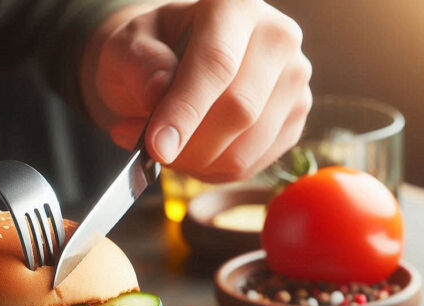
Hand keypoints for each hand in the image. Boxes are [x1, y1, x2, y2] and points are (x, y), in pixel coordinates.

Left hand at [83, 0, 311, 182]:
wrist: (175, 62)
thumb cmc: (151, 53)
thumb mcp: (127, 48)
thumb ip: (140, 66)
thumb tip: (157, 96)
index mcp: (234, 7)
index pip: (217, 64)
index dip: (186, 111)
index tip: (156, 146)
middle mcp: (278, 37)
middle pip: (240, 110)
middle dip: (187, 145)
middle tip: (149, 148)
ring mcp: (295, 80)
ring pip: (246, 148)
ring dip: (195, 162)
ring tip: (165, 146)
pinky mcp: (296, 119)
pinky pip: (250, 166)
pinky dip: (211, 171)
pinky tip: (190, 152)